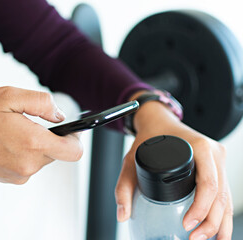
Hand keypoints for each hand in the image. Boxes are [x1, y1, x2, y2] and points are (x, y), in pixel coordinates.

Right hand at [0, 86, 82, 183]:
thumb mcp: (10, 96)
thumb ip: (43, 103)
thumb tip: (61, 116)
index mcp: (32, 143)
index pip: (74, 151)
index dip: (76, 138)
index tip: (71, 130)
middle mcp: (28, 164)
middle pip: (57, 153)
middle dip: (49, 137)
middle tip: (28, 122)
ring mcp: (19, 175)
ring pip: (42, 158)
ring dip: (34, 144)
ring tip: (11, 131)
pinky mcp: (10, 179)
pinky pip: (28, 165)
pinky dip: (23, 153)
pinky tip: (4, 143)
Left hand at [115, 92, 232, 239]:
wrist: (159, 121)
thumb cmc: (150, 136)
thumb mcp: (132, 159)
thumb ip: (124, 186)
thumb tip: (122, 214)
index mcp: (199, 147)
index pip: (208, 184)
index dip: (200, 209)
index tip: (186, 225)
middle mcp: (214, 153)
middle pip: (220, 194)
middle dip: (211, 222)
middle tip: (195, 239)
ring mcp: (218, 159)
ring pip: (226, 196)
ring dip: (221, 222)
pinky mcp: (218, 165)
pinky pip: (224, 192)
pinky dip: (223, 213)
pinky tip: (217, 229)